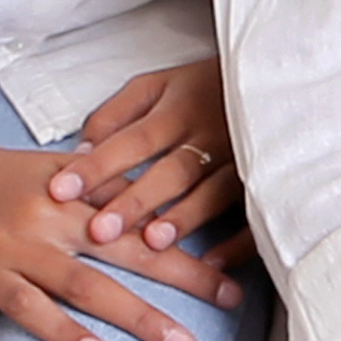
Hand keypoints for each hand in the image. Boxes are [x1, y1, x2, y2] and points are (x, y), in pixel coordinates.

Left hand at [43, 61, 247, 304]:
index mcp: (178, 107)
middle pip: (170, 170)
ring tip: (153, 241)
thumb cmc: (205, 87)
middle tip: (100, 230)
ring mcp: (243, 158)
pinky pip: (256, 213)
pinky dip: (239, 239)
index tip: (60, 190)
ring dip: (185, 216)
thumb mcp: (158, 84)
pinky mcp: (270, 179)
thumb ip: (117, 114)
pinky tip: (213, 262)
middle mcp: (210, 134)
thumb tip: (80, 149)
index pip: (132, 139)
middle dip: (135, 200)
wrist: (280, 77)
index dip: (97, 165)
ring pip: (213, 191)